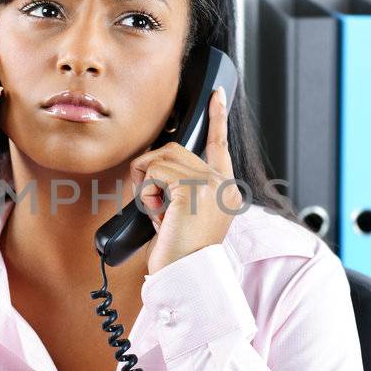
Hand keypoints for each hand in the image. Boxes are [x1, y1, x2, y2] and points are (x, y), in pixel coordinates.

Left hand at [129, 86, 243, 273]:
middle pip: (174, 149)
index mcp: (224, 188)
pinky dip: (145, 192)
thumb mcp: (184, 214)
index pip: (220, 144)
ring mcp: (210, 184)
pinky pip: (154, 173)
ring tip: (158, 212)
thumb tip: (157, 167)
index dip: (218, 116)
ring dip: (146, 184)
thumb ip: (182, 188)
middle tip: (154, 202)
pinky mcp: (192, 190)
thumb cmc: (180, 252)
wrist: (186, 276)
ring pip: (160, 159)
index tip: (218, 94)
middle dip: (152, 170)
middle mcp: (222, 183)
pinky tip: (157, 214)